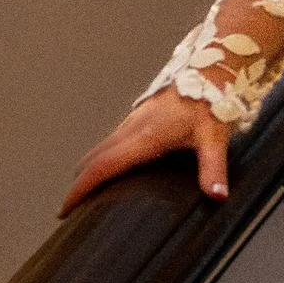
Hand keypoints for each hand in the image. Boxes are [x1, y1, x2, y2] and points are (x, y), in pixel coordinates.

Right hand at [60, 88, 228, 215]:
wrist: (207, 72)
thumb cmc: (210, 104)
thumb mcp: (214, 139)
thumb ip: (213, 169)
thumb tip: (217, 196)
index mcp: (145, 137)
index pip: (103, 166)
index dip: (82, 188)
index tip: (66, 208)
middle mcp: (131, 129)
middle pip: (92, 159)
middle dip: (77, 185)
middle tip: (67, 210)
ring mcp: (131, 122)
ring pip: (99, 149)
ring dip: (87, 171)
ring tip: (82, 195)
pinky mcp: (136, 119)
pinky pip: (109, 143)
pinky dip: (99, 159)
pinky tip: (106, 170)